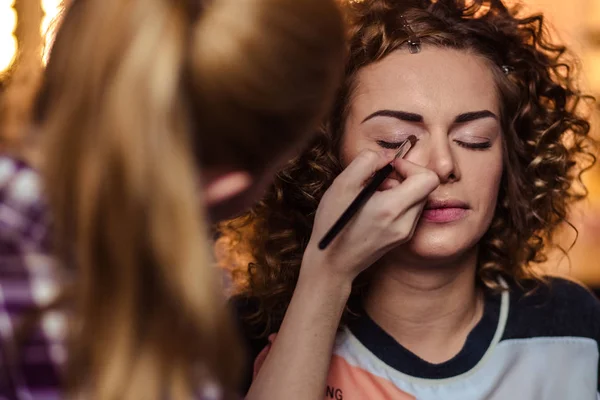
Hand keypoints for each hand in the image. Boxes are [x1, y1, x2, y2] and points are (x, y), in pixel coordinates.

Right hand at [300, 149, 439, 283]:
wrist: (332, 263)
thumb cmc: (333, 224)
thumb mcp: (342, 185)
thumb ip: (366, 161)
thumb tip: (387, 155)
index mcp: (392, 209)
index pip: (428, 179)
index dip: (411, 166)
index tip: (390, 168)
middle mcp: (405, 223)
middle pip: (424, 188)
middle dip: (403, 178)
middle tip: (377, 183)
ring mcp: (405, 233)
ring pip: (417, 199)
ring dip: (399, 191)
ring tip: (373, 197)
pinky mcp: (402, 238)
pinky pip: (409, 211)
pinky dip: (396, 204)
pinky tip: (374, 209)